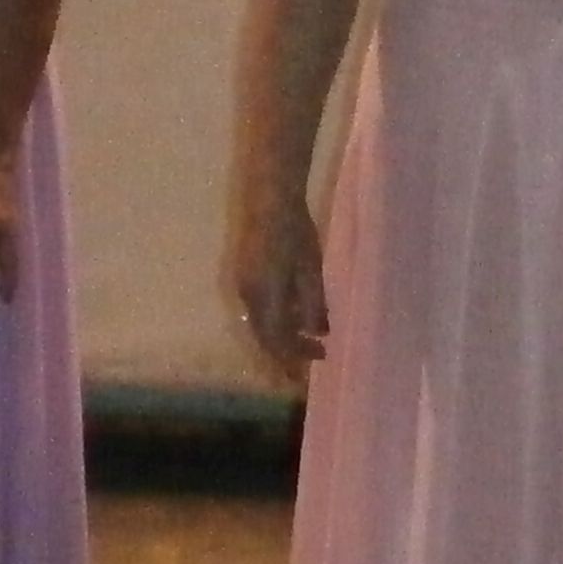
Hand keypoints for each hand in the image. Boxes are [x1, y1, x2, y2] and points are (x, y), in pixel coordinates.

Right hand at [226, 190, 330, 379]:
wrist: (269, 198)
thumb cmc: (295, 232)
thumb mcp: (311, 271)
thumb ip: (314, 305)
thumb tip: (319, 332)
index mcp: (264, 297)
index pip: (277, 341)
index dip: (294, 358)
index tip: (317, 365)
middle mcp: (248, 295)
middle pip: (266, 336)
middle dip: (290, 351)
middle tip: (318, 356)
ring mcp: (244, 284)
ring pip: (262, 323)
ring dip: (284, 335)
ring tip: (312, 337)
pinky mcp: (245, 274)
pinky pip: (260, 309)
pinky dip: (278, 320)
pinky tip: (298, 315)